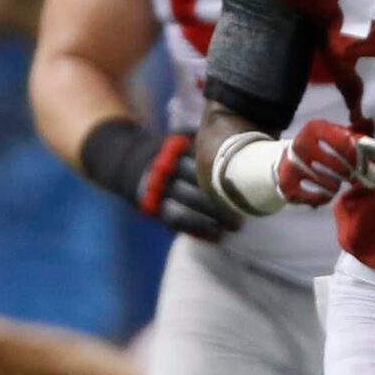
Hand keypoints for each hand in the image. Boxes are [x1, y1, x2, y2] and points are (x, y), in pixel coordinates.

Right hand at [81, 119, 240, 241]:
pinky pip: (176, 221)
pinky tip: (217, 236)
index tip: (248, 184)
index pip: (203, 162)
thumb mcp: (183, 138)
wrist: (126, 162)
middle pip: (196, 185)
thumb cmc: (170, 152)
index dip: (226, 174)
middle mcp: (165, 168)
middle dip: (222, 200)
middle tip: (246, 211)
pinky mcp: (152, 207)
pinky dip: (198, 230)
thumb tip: (246, 146)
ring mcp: (157, 188)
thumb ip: (206, 143)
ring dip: (212, 219)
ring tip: (235, 226)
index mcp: (175, 148)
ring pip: (186, 206)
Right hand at [275, 120, 374, 206]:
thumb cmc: (320, 146)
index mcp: (314, 128)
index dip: (361, 156)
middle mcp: (301, 144)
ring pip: (330, 184)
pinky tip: (326, 192)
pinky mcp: (287, 185)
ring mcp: (292, 166)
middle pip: (339, 167)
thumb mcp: (335, 135)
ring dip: (337, 185)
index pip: (345, 143)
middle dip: (354, 175)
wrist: (286, 160)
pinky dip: (325, 197)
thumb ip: (359, 141)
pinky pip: (317, 198)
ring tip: (336, 182)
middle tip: (359, 179)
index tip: (372, 165)